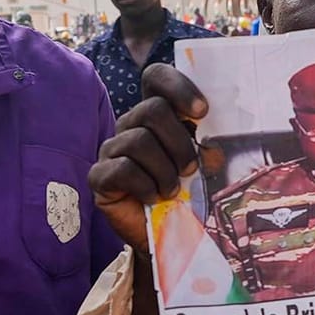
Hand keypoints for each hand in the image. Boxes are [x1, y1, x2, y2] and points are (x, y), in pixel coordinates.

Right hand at [91, 64, 206, 249]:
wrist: (166, 236)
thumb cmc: (186, 196)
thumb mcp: (203, 167)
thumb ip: (207, 147)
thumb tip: (214, 148)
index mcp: (156, 114)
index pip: (156, 78)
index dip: (178, 86)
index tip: (202, 112)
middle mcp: (131, 125)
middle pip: (152, 109)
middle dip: (179, 142)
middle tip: (190, 168)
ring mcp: (112, 149)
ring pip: (139, 140)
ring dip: (165, 171)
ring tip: (172, 191)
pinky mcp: (100, 175)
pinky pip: (123, 168)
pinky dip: (146, 186)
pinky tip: (152, 199)